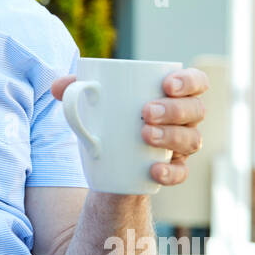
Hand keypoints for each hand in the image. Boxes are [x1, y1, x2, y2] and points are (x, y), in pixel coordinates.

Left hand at [51, 67, 208, 186]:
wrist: (108, 162)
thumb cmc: (108, 119)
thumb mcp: (92, 103)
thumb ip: (74, 90)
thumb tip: (58, 87)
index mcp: (171, 94)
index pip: (196, 81)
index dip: (189, 81)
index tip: (166, 85)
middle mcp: (184, 119)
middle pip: (195, 110)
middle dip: (174, 110)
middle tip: (146, 112)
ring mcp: (181, 145)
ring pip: (192, 140)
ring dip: (172, 136)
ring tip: (145, 135)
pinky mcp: (173, 170)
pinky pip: (182, 173)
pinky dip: (170, 172)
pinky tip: (154, 170)